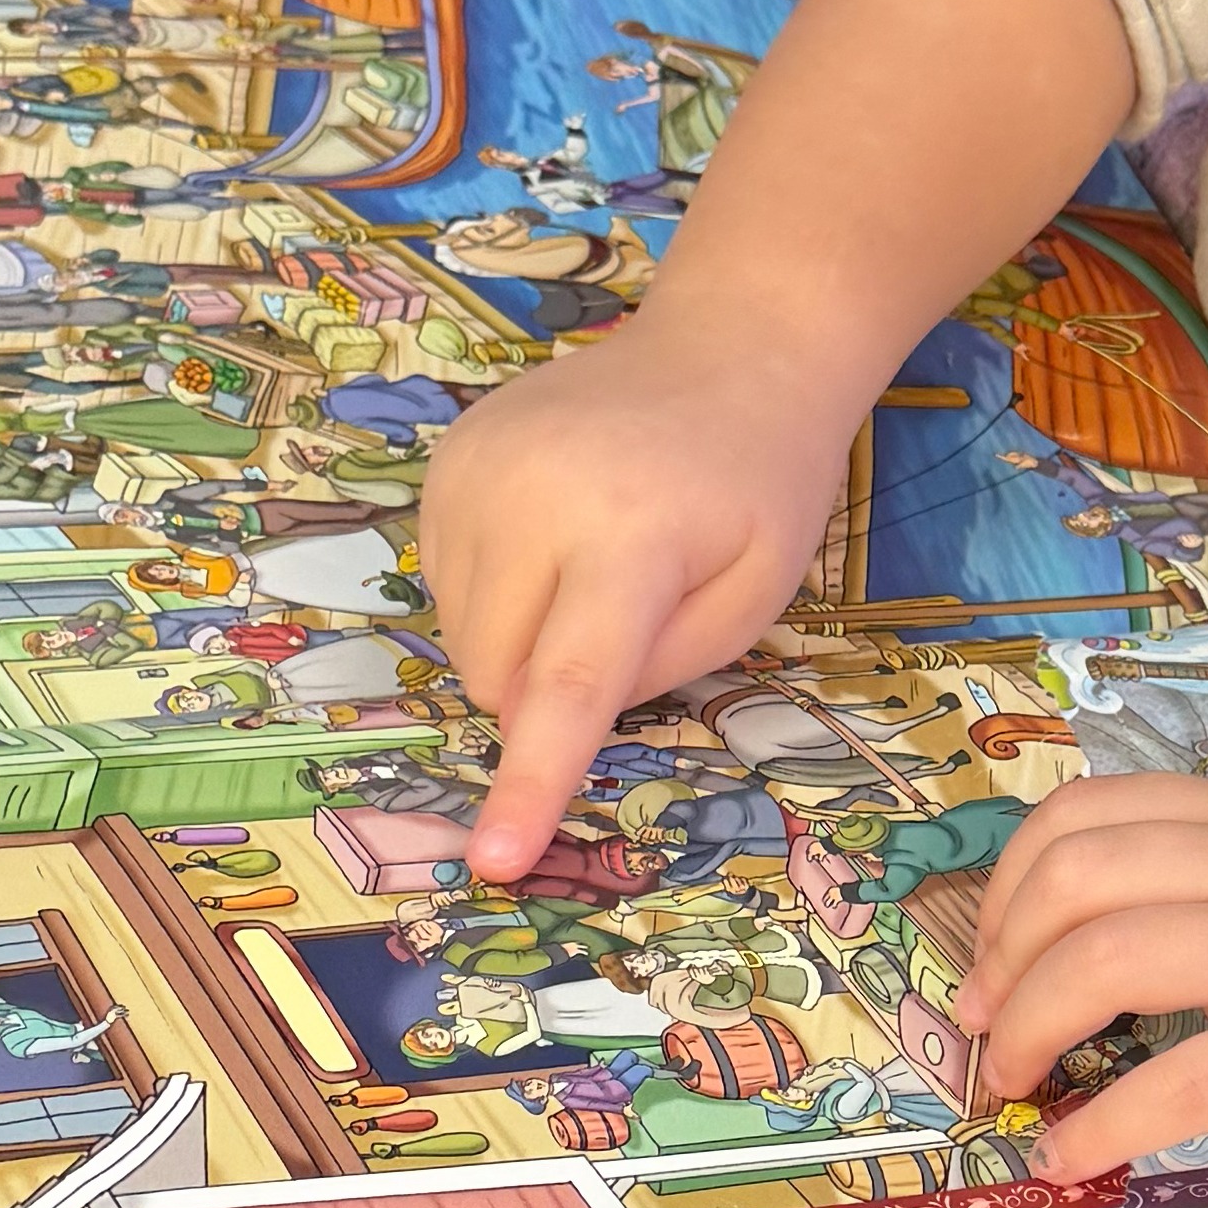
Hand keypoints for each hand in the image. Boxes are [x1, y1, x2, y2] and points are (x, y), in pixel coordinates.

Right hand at [418, 317, 846, 880]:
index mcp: (628, 534)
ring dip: (523, 636)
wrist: (730, 348)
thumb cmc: (760, 482)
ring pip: (463, 636)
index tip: (492, 860)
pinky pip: (446, 581)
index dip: (531, 779)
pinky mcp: (446, 457)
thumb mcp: (755, 592)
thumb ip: (661, 670)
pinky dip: (498, 589)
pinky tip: (558, 534)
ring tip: (599, 562)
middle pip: (497, 675)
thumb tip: (557, 719)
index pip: (570, 682)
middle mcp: (530, 497)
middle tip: (629, 620)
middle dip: (549, 690)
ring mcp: (474, 469)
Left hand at [961, 781, 1207, 1180]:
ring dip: (1026, 1033)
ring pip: (1103, 960)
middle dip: (997, 962)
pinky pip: (1175, 1084)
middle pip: (1073, 877)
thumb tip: (1123, 932)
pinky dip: (1099, 1128)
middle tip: (985, 1034)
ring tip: (1016, 1091)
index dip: (1011, 886)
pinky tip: (1074, 1160)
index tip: (995, 957)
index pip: (1089, 811)